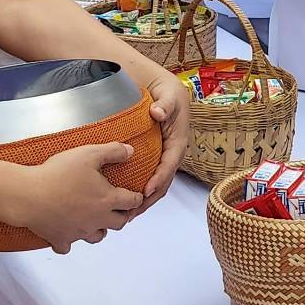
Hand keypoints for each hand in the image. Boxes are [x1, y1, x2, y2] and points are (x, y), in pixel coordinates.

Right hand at [24, 142, 143, 253]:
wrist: (29, 195)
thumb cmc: (59, 174)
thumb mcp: (88, 154)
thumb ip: (112, 152)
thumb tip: (130, 151)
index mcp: (107, 199)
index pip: (132, 202)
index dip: (136, 198)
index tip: (135, 196)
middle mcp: (97, 219)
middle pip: (119, 223)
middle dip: (121, 215)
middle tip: (117, 208)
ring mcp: (79, 232)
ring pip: (98, 237)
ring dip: (100, 229)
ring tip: (95, 220)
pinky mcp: (61, 239)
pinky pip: (67, 246)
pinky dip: (68, 241)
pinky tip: (65, 233)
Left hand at [132, 69, 189, 215]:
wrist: (165, 90)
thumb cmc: (167, 93)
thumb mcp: (169, 95)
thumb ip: (165, 104)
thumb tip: (158, 113)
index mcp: (178, 142)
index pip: (169, 165)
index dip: (159, 179)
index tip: (146, 191)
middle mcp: (173, 153)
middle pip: (164, 182)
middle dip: (150, 199)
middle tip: (133, 212)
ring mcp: (164, 157)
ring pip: (157, 184)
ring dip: (144, 201)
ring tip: (128, 214)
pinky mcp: (156, 158)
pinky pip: (149, 177)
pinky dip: (140, 190)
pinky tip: (126, 198)